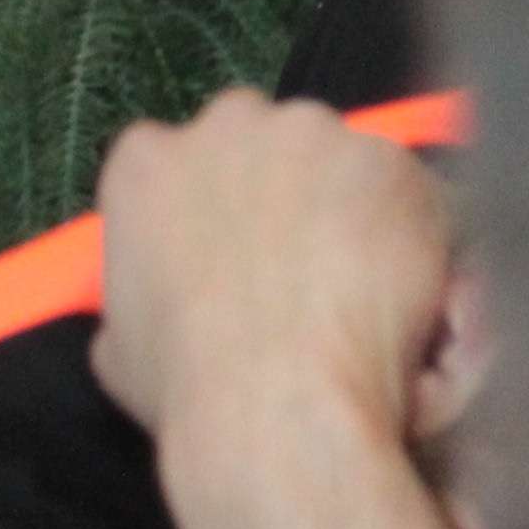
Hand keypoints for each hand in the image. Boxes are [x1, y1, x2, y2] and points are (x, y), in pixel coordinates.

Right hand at [91, 92, 460, 459]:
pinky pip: (406, 192)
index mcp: (145, 164)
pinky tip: (398, 293)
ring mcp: (314, 135)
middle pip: (259, 136)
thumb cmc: (189, 385)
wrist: (280, 402)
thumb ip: (141, 296)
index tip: (228, 239)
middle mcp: (226, 126)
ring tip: (355, 287)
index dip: (208, 201)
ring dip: (346, 206)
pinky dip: (409, 234)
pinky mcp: (389, 161)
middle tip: (295, 259)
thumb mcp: (120, 345)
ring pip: (338, 159)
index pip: (174, 156)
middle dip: (278, 185)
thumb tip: (160, 309)